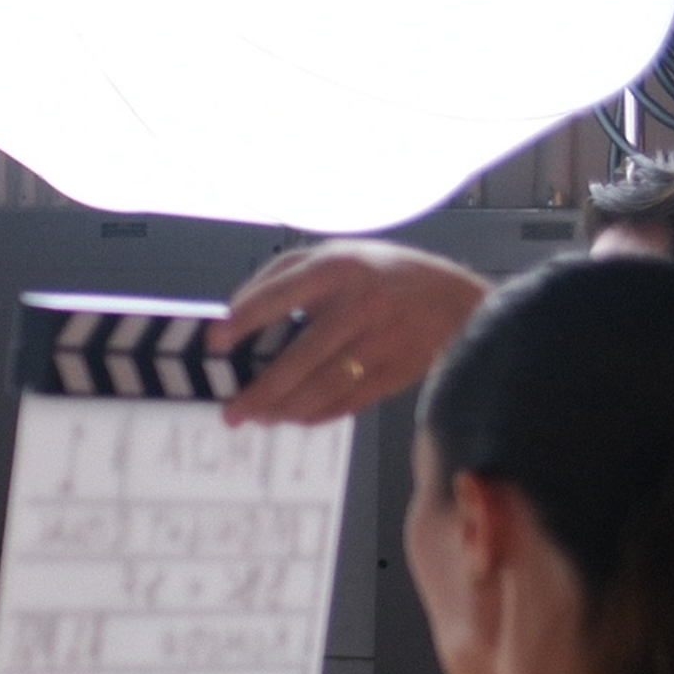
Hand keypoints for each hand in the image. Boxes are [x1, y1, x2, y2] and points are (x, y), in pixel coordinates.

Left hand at [211, 239, 488, 425]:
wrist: (458, 301)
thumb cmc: (381, 275)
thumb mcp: (339, 256)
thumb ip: (285, 275)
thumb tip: (235, 312)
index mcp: (339, 267)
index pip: (282, 293)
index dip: (245, 317)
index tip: (215, 341)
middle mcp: (361, 304)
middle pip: (301, 356)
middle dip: (261, 390)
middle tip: (231, 411)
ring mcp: (382, 341)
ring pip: (323, 387)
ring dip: (285, 409)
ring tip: (258, 418)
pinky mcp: (396, 372)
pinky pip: (347, 402)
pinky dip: (316, 414)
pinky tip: (294, 417)